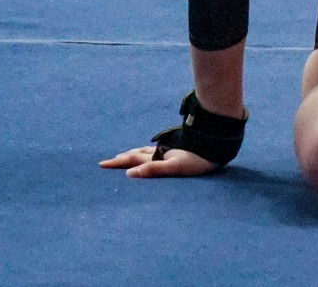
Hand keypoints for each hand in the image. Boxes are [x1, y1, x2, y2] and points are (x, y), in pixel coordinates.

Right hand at [99, 143, 222, 178]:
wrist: (215, 144)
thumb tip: (129, 174)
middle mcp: (159, 150)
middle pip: (136, 154)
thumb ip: (153, 169)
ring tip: (126, 155)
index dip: (117, 163)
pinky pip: (156, 150)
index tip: (102, 164)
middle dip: (122, 158)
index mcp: (156, 156)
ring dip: (134, 153)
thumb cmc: (197, 159)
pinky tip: (154, 151)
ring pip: (145, 151)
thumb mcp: (174, 167)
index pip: (132, 160)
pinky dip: (148, 152)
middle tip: (110, 160)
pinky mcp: (177, 147)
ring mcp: (168, 148)